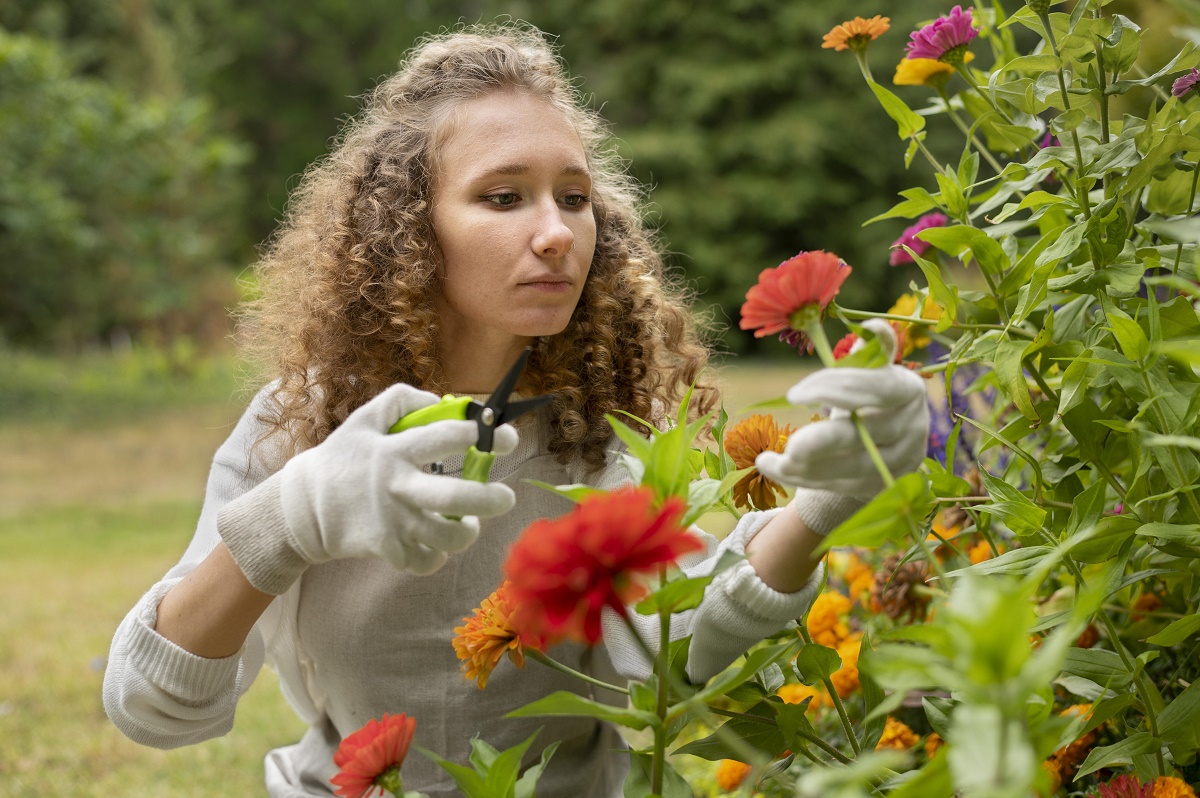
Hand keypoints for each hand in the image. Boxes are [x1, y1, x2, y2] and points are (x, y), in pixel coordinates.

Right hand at [278, 383, 517, 574]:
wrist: (301, 508)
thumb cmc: (340, 459)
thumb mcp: (364, 420)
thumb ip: (402, 401)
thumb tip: (443, 401)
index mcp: (394, 450)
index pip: (446, 437)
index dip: (483, 434)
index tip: (507, 437)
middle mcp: (396, 487)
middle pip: (455, 496)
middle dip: (490, 498)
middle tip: (506, 497)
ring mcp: (393, 522)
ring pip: (447, 536)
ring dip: (468, 532)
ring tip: (471, 522)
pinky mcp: (387, 549)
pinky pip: (427, 560)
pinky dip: (439, 555)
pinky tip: (439, 543)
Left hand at [756, 319, 928, 499]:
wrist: (887, 441)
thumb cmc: (869, 395)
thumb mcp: (870, 370)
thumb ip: (869, 351)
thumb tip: (872, 328)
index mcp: (907, 390)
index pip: (876, 388)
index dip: (836, 389)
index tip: (792, 394)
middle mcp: (911, 428)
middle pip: (865, 436)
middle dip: (823, 443)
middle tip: (789, 448)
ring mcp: (898, 462)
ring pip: (849, 468)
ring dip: (804, 467)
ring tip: (767, 460)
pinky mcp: (880, 486)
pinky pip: (838, 485)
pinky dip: (803, 479)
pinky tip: (773, 468)